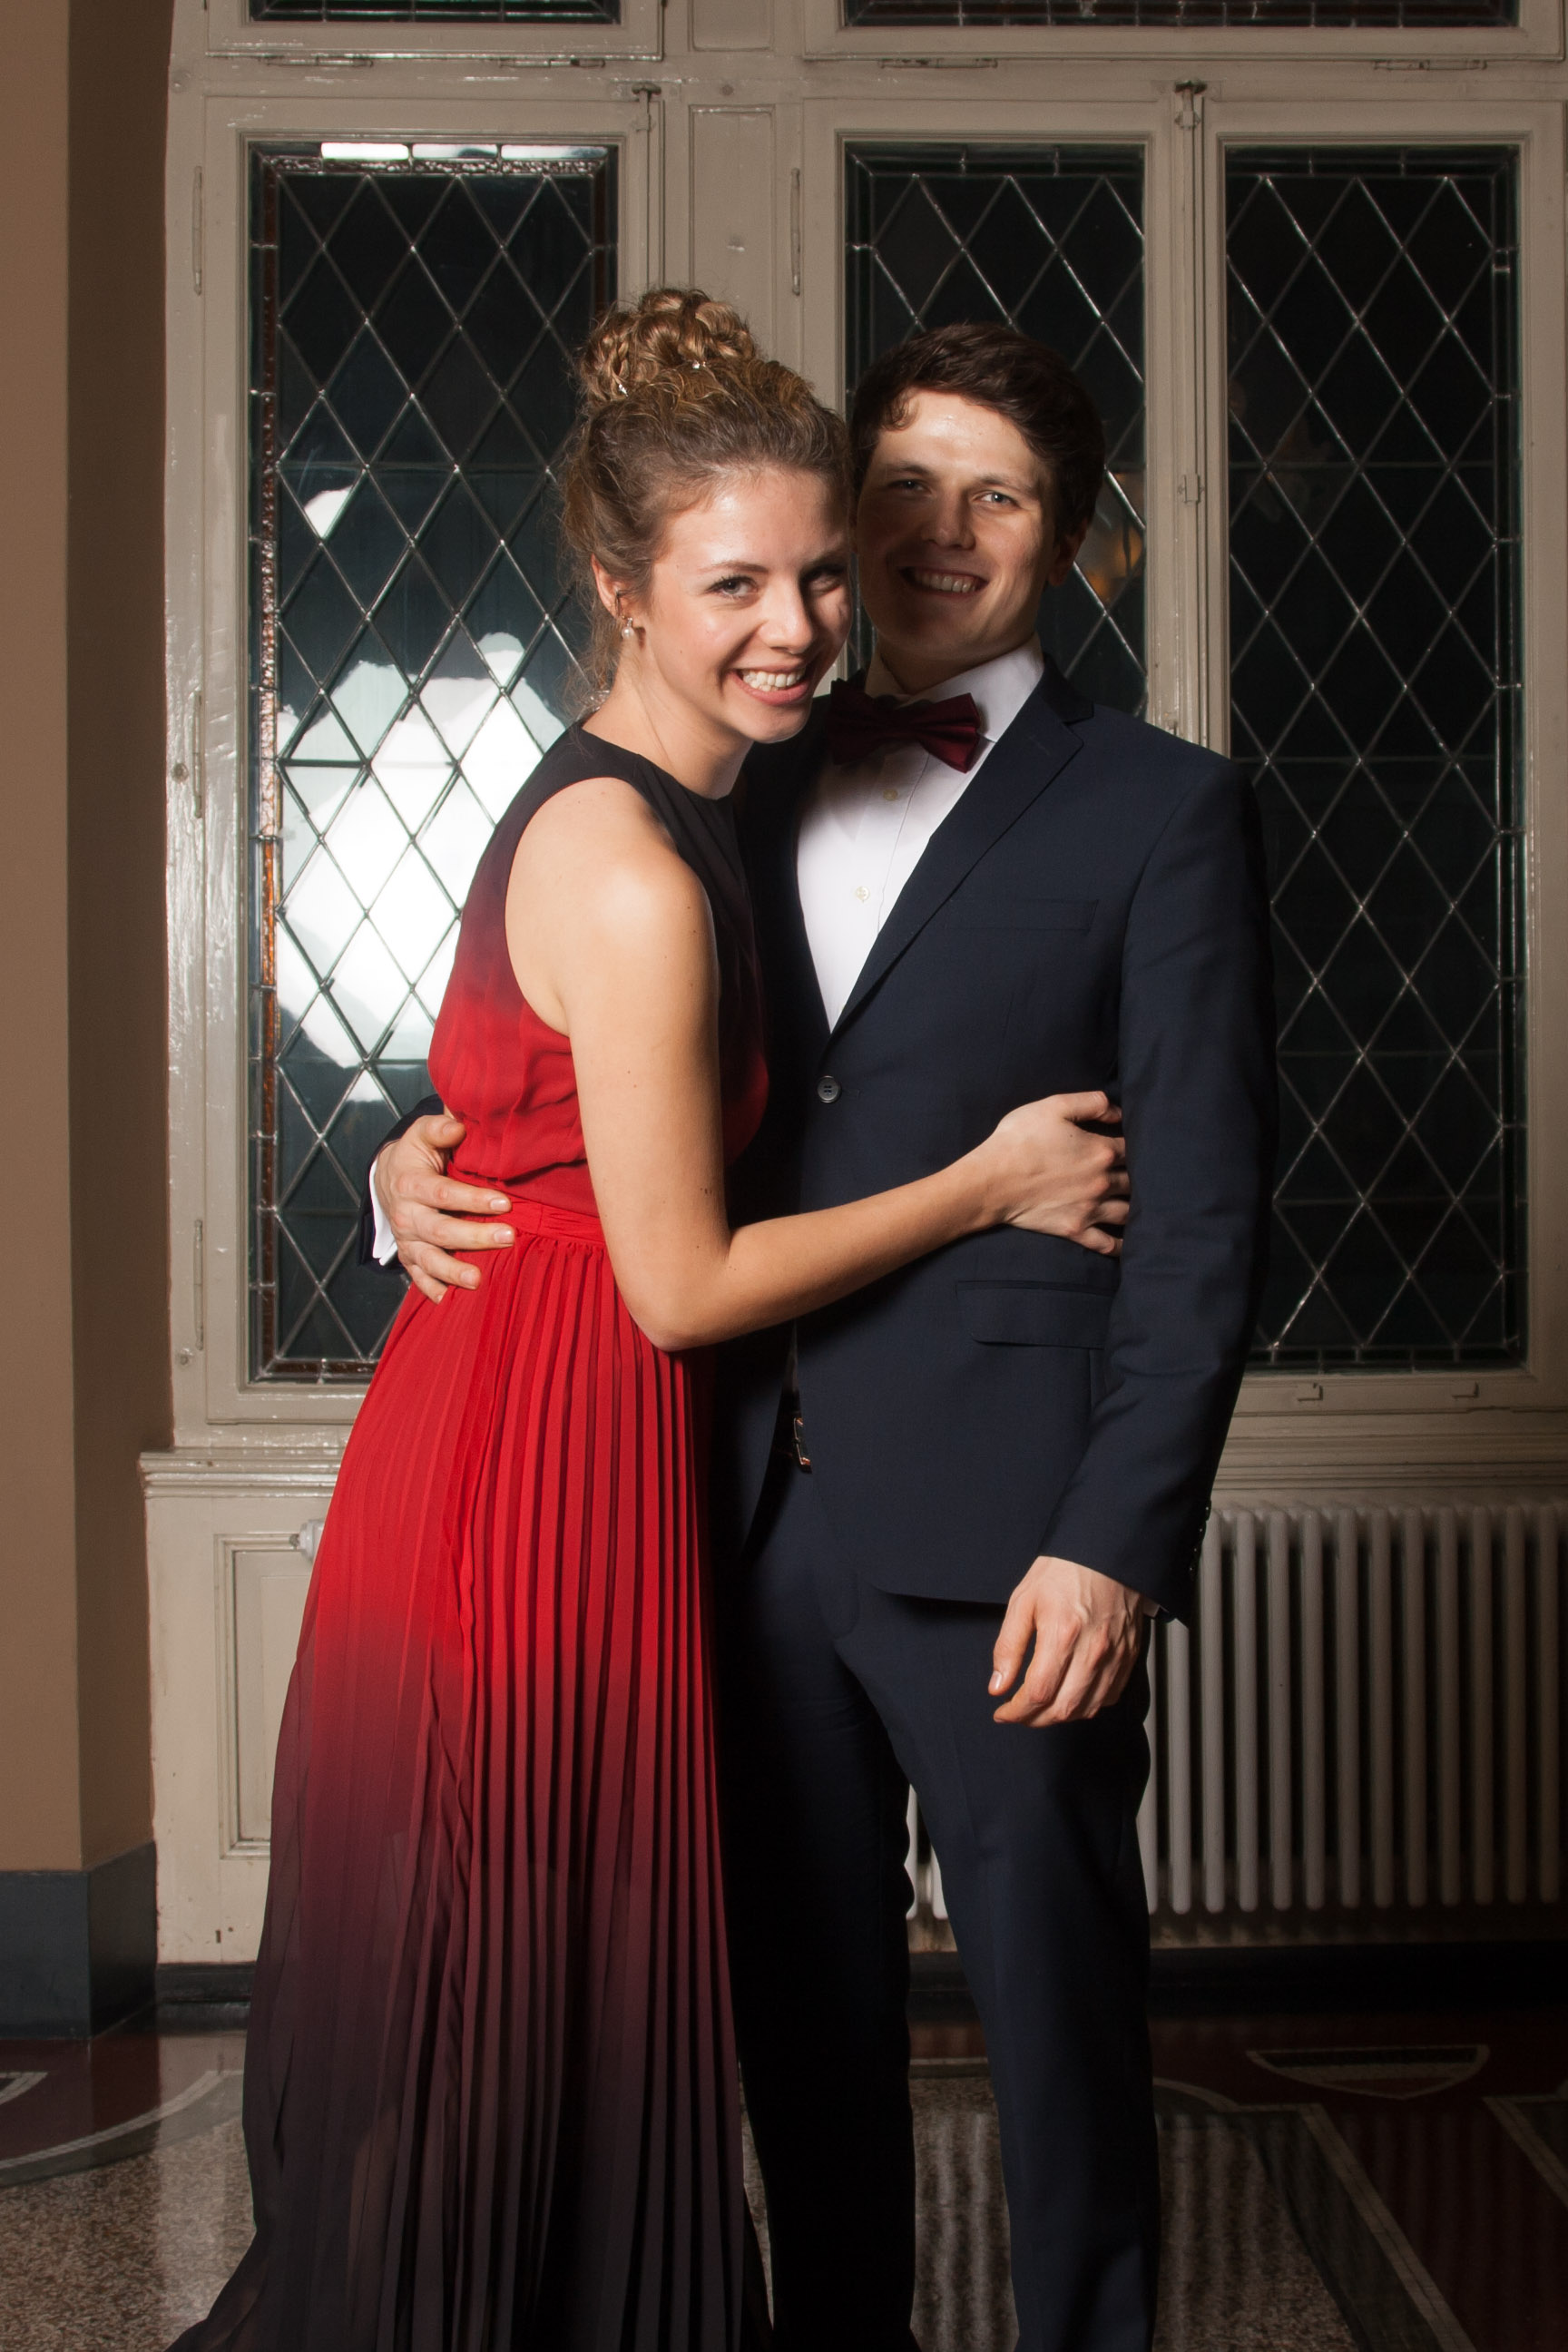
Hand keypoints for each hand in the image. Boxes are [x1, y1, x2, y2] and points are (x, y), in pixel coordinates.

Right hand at [375, 1114, 513, 1304]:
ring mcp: (407, 1240)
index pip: (443, 1193)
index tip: (504, 1203)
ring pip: (429, 1259)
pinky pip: (417, 1276)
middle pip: (440, 1230)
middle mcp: (406, 1215)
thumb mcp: (421, 1134)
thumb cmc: (416, 1154)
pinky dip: (431, 1289)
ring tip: (478, 1279)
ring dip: (453, 1271)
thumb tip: (457, 1127)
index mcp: (411, 1183)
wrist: (387, 1177)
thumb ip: (439, 1128)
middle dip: (474, 1237)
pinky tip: (448, 1300)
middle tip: (509, 1237)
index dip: (473, 1200)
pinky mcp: (409, 1256)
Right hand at [983, 1092, 1129, 1254]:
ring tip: (1137, 1204)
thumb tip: (1117, 1112)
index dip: (1133, 1143)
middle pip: (1134, 1180)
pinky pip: (1107, 1243)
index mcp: (1101, 1151)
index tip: (1127, 1143)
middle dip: (1137, 1175)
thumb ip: (1091, 1102)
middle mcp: (1102, 1182)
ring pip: (1128, 1211)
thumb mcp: (1054, 1106)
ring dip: (1135, 1207)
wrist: (991, 1181)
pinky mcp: (1075, 1229)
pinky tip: (1128, 1244)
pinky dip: (1120, 1245)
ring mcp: (1090, 1209)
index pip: (1132, 1147)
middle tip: (1137, 1174)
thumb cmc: (1019, 1140)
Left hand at [989, 1554, 1146, 1725]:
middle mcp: (1092, 1651)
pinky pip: (1109, 1697)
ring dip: (1059, 1717)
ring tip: (1041, 1708)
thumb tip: (998, 1685)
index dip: (1016, 1711)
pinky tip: (1071, 1696)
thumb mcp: (1023, 1601)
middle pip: (1063, 1709)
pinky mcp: (1129, 1657)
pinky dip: (1087, 1706)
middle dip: (1034, 1720)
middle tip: (1018, 1713)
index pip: (1038, 1692)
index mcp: (1062, 1634)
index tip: (1002, 1712)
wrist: (1107, 1553)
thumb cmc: (1065, 1571)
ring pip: (1087, 1709)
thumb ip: (1008, 1646)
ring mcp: (1115, 1656)